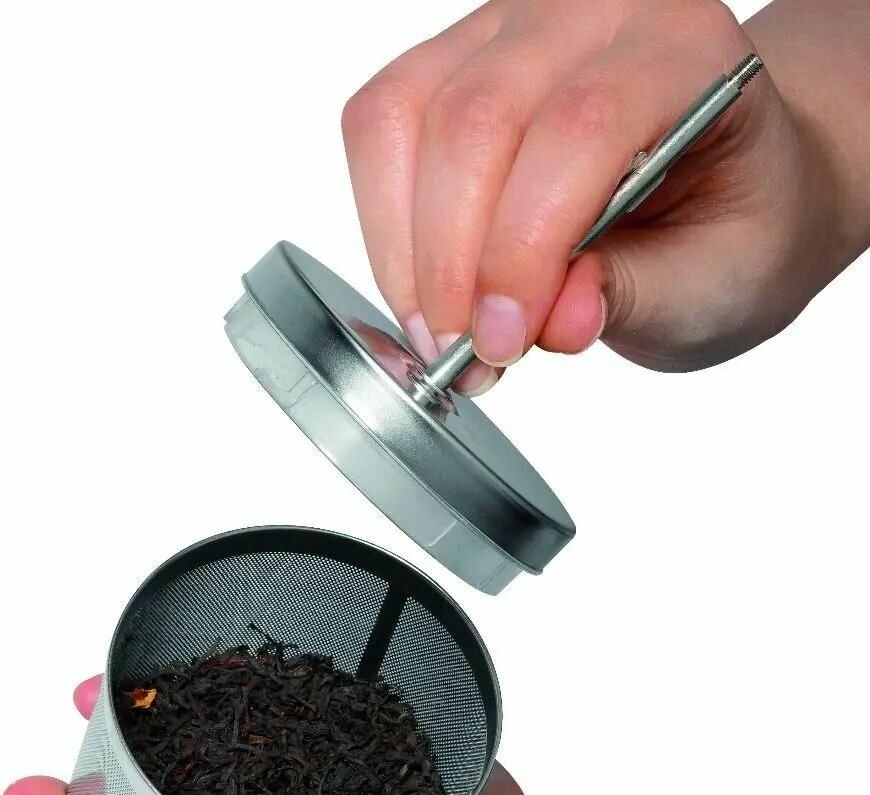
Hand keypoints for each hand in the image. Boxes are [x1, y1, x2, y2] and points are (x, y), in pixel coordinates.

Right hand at [342, 0, 836, 383]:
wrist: (729, 187)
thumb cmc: (734, 225)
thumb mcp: (714, 284)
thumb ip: (633, 297)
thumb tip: (550, 321)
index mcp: (685, 52)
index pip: (579, 128)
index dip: (523, 248)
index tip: (504, 342)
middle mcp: (595, 12)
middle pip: (475, 120)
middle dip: (452, 264)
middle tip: (470, 355)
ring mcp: (512, 26)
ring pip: (404, 117)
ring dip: (406, 249)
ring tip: (444, 332)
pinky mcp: (454, 60)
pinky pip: (380, 127)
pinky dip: (386, 224)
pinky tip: (427, 284)